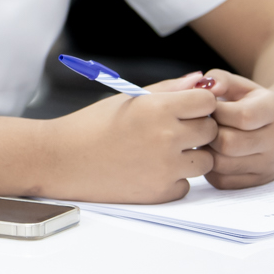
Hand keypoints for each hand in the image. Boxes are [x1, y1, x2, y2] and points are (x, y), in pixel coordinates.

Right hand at [37, 73, 218, 202]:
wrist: (62, 159)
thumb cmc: (92, 124)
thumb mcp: (129, 99)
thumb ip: (169, 89)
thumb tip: (202, 81)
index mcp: (157, 108)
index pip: (208, 102)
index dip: (198, 105)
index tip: (183, 109)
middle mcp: (166, 137)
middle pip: (211, 131)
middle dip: (197, 129)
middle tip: (170, 131)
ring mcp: (166, 167)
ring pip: (206, 161)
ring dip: (191, 157)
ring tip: (161, 152)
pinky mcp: (161, 192)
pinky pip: (186, 184)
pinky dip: (173, 179)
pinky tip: (149, 170)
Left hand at [202, 70, 273, 188]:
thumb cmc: (255, 103)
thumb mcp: (242, 84)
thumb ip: (220, 79)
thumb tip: (202, 87)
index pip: (242, 116)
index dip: (216, 110)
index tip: (208, 107)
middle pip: (229, 144)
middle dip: (208, 133)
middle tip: (201, 125)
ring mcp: (268, 166)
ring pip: (221, 165)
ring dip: (205, 151)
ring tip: (205, 138)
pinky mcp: (257, 182)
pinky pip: (221, 181)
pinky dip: (209, 167)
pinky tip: (212, 152)